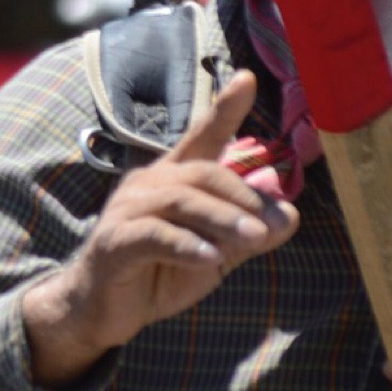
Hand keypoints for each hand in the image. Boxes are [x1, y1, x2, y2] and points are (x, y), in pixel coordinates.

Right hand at [19, 68, 297, 386]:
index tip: (246, 79)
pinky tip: (210, 259)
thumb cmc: (156, 274)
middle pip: (201, 172)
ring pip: (181, 201)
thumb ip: (247, 235)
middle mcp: (147, 185)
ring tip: (254, 239)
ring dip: (222, 218)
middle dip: (243, 196)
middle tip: (274, 225)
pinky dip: (186, 245)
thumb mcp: (214, 254)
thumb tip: (291, 216)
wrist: (101, 311)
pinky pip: (155, 236)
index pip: (202, 138)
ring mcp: (127, 211)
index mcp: (172, 181)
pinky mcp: (114, 242)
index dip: (223, 109)